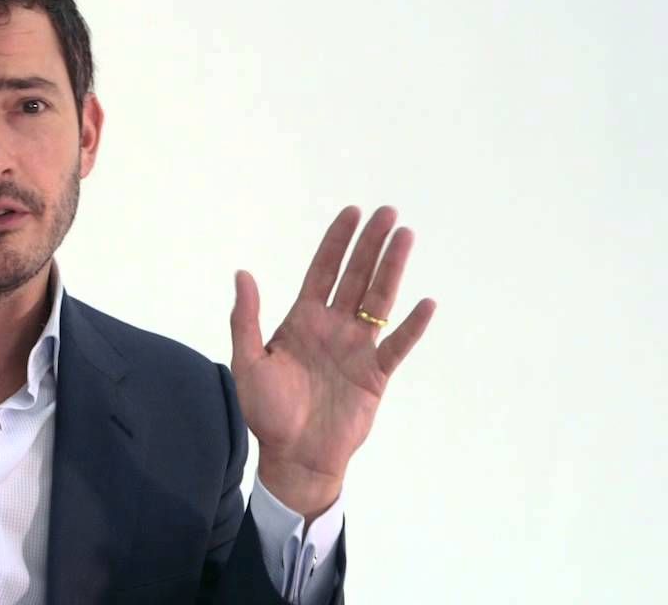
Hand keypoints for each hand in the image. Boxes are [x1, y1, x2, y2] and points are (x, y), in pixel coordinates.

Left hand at [230, 206, 434, 518]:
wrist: (294, 455)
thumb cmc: (267, 411)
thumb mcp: (248, 362)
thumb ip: (246, 319)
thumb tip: (242, 274)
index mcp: (303, 320)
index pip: (323, 271)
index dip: (337, 242)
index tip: (352, 213)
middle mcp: (333, 327)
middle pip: (356, 277)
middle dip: (371, 245)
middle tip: (388, 213)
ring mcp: (357, 348)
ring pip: (378, 300)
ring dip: (392, 269)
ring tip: (406, 238)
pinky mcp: (375, 375)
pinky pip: (397, 346)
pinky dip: (412, 327)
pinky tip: (425, 303)